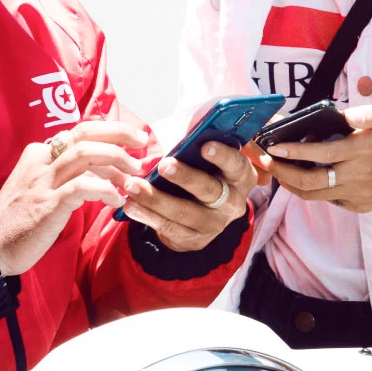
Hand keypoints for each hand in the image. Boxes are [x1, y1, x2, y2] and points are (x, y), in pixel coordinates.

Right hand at [0, 120, 146, 275]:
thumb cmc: (18, 219)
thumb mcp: (39, 187)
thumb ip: (65, 175)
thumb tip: (102, 172)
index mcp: (39, 153)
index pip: (80, 133)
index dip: (110, 134)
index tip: (132, 143)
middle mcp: (41, 159)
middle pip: (85, 134)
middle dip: (118, 135)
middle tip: (142, 144)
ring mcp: (43, 180)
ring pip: (85, 154)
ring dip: (115, 161)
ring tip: (133, 175)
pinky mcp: (48, 203)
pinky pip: (82, 187)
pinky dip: (104, 189)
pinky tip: (116, 200)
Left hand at [119, 141, 256, 251]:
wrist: (203, 213)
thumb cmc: (203, 172)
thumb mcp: (208, 159)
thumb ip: (200, 145)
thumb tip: (184, 130)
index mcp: (241, 177)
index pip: (237, 165)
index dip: (223, 156)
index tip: (204, 146)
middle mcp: (232, 203)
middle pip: (210, 191)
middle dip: (186, 177)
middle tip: (164, 165)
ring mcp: (215, 225)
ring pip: (185, 213)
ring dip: (156, 199)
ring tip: (133, 185)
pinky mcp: (196, 240)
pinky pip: (170, 229)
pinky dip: (147, 216)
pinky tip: (131, 206)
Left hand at [259, 102, 371, 213]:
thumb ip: (370, 113)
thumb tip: (346, 114)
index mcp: (363, 151)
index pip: (320, 153)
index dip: (294, 151)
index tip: (273, 146)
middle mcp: (357, 176)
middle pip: (310, 181)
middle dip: (282, 171)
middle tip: (265, 160)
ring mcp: (358, 194)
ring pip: (315, 195)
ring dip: (291, 184)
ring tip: (277, 170)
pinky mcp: (360, 206)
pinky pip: (329, 199)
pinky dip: (312, 190)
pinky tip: (303, 177)